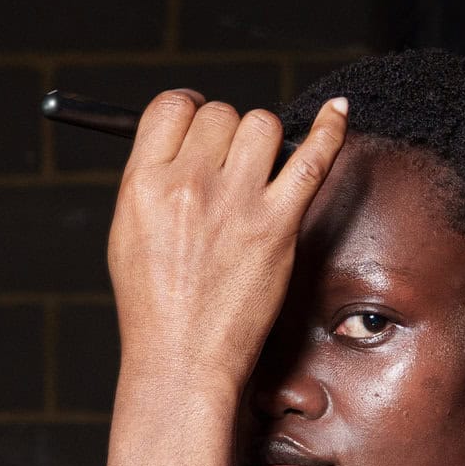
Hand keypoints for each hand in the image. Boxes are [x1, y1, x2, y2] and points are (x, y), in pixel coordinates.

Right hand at [107, 91, 347, 397]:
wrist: (183, 358)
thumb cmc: (154, 304)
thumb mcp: (126, 231)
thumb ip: (150, 179)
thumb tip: (180, 139)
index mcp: (143, 184)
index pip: (172, 107)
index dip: (190, 109)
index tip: (200, 122)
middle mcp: (189, 185)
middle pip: (220, 113)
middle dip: (226, 132)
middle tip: (228, 164)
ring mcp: (237, 204)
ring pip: (262, 125)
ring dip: (263, 139)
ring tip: (258, 170)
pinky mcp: (278, 225)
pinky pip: (313, 157)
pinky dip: (330, 128)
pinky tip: (338, 110)